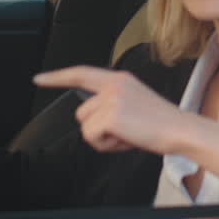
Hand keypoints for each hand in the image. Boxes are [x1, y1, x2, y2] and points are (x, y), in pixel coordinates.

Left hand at [33, 66, 187, 154]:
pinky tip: (126, 140)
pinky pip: (92, 137)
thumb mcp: (133, 102)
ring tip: (128, 134)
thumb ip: (110, 103)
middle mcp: (113, 85)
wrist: (180, 130)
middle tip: (125, 131)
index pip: (81, 73)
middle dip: (97, 128)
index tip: (39, 79)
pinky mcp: (110, 115)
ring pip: (85, 127)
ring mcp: (111, 99)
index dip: (57, 77)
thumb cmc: (160, 123)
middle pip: (81, 113)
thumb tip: (91, 119)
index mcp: (119, 79)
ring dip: (103, 138)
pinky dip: (107, 145)